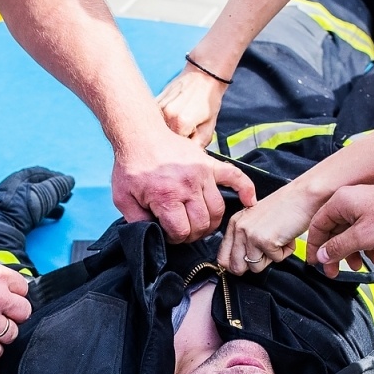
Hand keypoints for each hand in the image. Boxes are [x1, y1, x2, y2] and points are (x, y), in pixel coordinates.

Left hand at [113, 128, 255, 242]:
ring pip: (217, 209)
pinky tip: (249, 202)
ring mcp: (202, 174)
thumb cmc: (131, 167)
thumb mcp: (123, 199)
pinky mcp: (210, 163)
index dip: (175, 238)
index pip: (182, 231)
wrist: (140, 135)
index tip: (167, 233)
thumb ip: (138, 222)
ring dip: (210, 222)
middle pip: (202, 224)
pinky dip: (246, 190)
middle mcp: (188, 185)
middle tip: (182, 230)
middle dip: (192, 234)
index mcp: (167, 196)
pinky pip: (235, 176)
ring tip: (199, 223)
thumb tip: (155, 235)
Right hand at [156, 64, 228, 146]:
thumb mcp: (210, 126)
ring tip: (176, 128)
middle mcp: (167, 115)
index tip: (186, 149)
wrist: (203, 76)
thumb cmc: (208, 100)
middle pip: (165, 140)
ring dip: (165, 134)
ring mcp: (158, 108)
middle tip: (182, 140)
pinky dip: (160, 124)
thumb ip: (199, 145)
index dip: (182, 151)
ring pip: (158, 131)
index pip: (176, 149)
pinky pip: (154, 120)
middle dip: (172, 144)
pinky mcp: (154, 103)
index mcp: (181, 122)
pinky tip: (169, 120)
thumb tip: (189, 159)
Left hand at [216, 182, 321, 274]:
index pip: (223, 258)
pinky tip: (287, 237)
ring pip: (255, 267)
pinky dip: (285, 252)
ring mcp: (251, 234)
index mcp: (234, 223)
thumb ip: (244, 239)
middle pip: (236, 267)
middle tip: (267, 250)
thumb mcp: (256, 221)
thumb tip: (238, 264)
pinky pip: (275, 260)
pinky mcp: (265, 240)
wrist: (303, 196)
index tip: (249, 261)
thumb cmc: (286, 208)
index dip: (236, 265)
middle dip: (254, 265)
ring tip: (278, 240)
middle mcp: (239, 228)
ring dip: (271, 258)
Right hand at [306, 181, 373, 273]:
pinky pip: (365, 233)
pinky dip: (367, 246)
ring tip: (359, 266)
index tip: (315, 264)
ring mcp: (365, 208)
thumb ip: (338, 247)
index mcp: (341, 202)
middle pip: (333, 232)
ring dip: (352, 252)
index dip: (314, 246)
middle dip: (335, 254)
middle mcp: (350, 203)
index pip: (317, 226)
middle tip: (334, 272)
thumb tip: (322, 256)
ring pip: (350, 234)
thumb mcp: (362, 237)